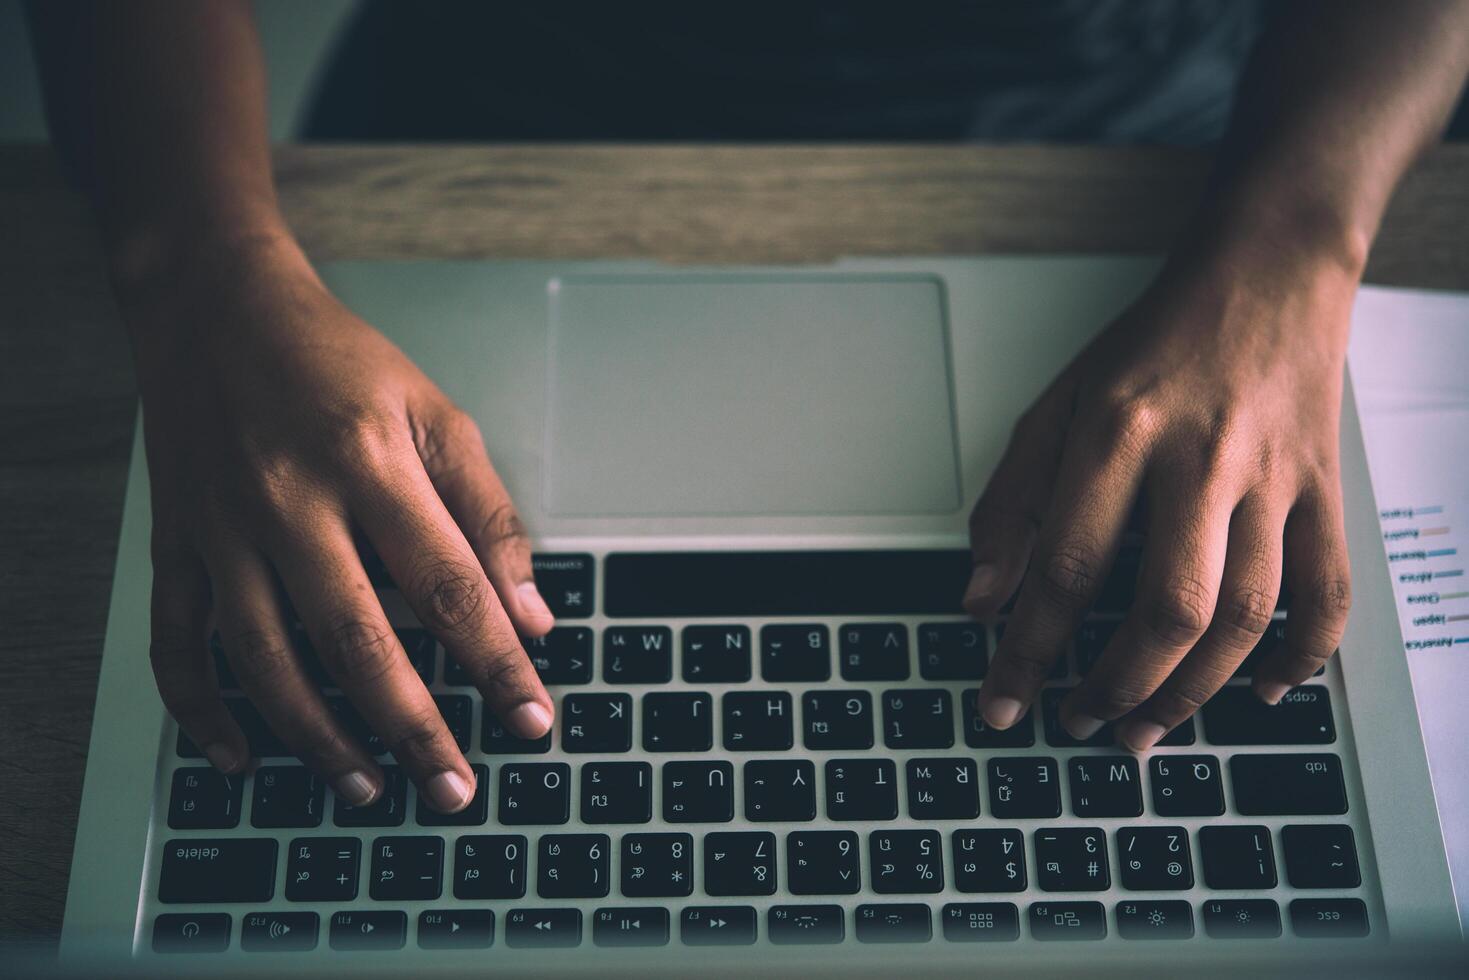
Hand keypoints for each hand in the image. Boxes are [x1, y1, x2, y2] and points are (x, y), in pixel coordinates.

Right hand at [131, 236, 554, 811]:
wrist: (216, 308)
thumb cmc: (342, 362)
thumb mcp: (436, 414)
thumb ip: (488, 514)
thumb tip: (532, 615)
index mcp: (371, 462)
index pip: (449, 586)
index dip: (496, 662)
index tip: (534, 722)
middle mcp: (291, 501)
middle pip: (359, 639)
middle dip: (414, 728)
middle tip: (455, 793)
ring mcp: (223, 528)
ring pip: (266, 659)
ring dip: (318, 737)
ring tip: (370, 788)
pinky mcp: (176, 543)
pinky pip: (178, 642)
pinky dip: (201, 709)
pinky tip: (241, 757)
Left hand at [963, 248, 1355, 750]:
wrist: (1266, 273)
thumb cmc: (1153, 344)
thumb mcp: (1059, 404)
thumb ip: (1013, 503)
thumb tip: (981, 601)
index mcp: (1117, 432)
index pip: (1066, 568)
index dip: (1028, 651)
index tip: (1002, 705)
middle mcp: (1198, 459)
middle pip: (1167, 607)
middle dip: (1118, 687)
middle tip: (1081, 725)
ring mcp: (1271, 477)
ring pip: (1246, 614)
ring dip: (1192, 690)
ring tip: (1145, 728)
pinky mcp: (1324, 488)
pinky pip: (1328, 591)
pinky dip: (1302, 656)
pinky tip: (1260, 692)